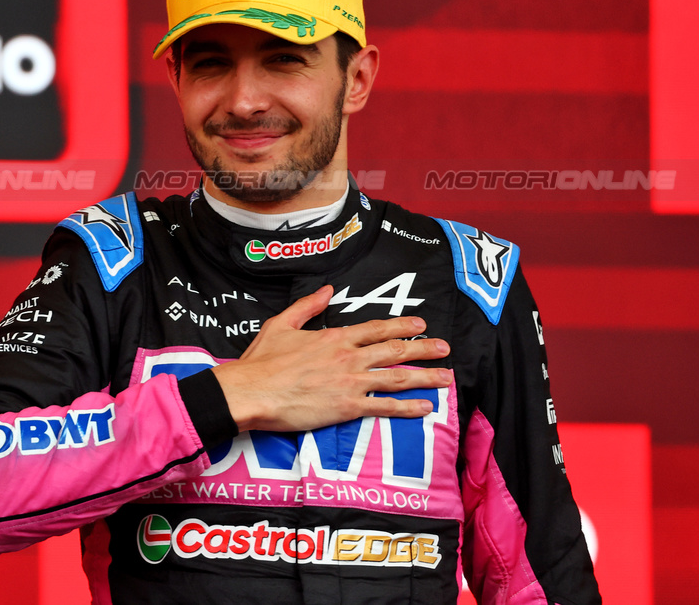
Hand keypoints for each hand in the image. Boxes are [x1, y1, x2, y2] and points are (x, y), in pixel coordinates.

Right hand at [210, 285, 451, 432]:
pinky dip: (408, 407)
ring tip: (446, 376)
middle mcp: (348, 357)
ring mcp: (351, 382)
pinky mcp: (347, 407)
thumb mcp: (281, 323)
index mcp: (334, 337)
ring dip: (425, 376)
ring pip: (397, 376)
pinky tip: (425, 408)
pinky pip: (385, 407)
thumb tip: (326, 289)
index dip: (401, 325)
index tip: (420, 325)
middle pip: (395, 350)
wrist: (252, 391)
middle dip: (423, 348)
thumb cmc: (262, 361)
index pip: (376, 329)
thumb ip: (307, 306)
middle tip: (445, 348)